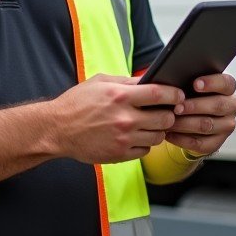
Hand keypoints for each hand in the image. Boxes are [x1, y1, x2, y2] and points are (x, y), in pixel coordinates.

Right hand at [47, 74, 184, 163]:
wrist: (57, 129)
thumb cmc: (76, 103)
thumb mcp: (100, 82)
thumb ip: (126, 81)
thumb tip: (148, 81)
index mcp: (120, 96)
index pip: (159, 94)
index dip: (174, 94)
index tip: (178, 95)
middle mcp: (124, 118)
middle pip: (165, 118)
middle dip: (169, 114)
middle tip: (165, 112)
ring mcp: (123, 138)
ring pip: (158, 136)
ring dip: (158, 130)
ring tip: (148, 124)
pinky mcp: (120, 154)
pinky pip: (145, 150)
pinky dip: (144, 143)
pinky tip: (135, 136)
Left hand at [165, 73, 235, 157]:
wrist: (191, 120)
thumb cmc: (190, 96)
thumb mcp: (192, 87)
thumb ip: (189, 82)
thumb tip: (174, 82)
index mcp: (228, 89)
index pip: (227, 83)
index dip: (212, 83)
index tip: (195, 84)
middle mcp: (231, 107)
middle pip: (218, 106)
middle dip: (195, 106)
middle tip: (177, 107)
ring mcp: (225, 127)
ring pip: (207, 125)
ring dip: (185, 124)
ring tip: (169, 121)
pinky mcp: (216, 143)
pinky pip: (200, 143)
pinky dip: (182, 139)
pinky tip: (169, 134)